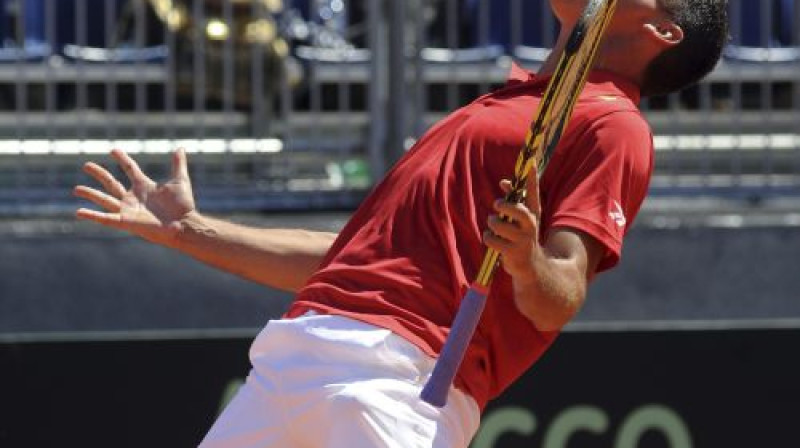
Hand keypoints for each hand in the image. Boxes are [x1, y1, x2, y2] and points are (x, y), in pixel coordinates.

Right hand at [74, 148, 196, 247]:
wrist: (183, 224)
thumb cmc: (183, 206)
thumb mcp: (180, 180)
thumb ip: (178, 164)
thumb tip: (180, 148)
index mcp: (144, 186)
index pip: (130, 169)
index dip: (122, 159)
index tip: (113, 150)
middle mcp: (133, 197)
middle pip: (112, 183)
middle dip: (99, 174)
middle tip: (86, 165)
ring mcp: (127, 210)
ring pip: (104, 199)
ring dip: (90, 194)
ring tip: (75, 188)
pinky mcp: (125, 222)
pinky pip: (105, 218)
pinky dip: (92, 215)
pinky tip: (78, 211)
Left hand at [483, 170, 541, 278]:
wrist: (531, 266)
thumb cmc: (522, 236)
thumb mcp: (521, 219)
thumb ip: (513, 200)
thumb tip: (504, 181)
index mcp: (533, 213)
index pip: (534, 192)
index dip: (531, 178)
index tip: (530, 162)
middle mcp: (531, 225)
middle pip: (518, 211)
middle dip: (504, 206)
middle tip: (497, 205)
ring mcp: (523, 239)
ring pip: (499, 225)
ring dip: (492, 223)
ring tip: (494, 225)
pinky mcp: (513, 252)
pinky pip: (492, 239)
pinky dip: (488, 237)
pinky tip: (492, 239)